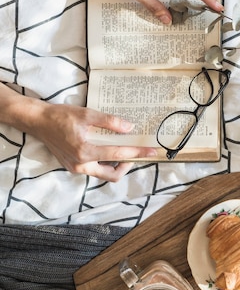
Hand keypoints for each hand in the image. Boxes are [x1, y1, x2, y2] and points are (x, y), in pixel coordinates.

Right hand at [25, 101, 156, 181]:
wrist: (37, 121)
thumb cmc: (60, 116)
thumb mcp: (86, 114)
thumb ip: (109, 122)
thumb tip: (129, 128)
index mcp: (85, 152)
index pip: (118, 154)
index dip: (137, 152)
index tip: (152, 150)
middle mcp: (81, 165)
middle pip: (112, 175)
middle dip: (128, 165)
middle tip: (136, 153)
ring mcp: (76, 168)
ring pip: (103, 174)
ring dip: (116, 165)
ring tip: (124, 150)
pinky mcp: (72, 166)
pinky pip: (94, 170)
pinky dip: (104, 162)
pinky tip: (109, 150)